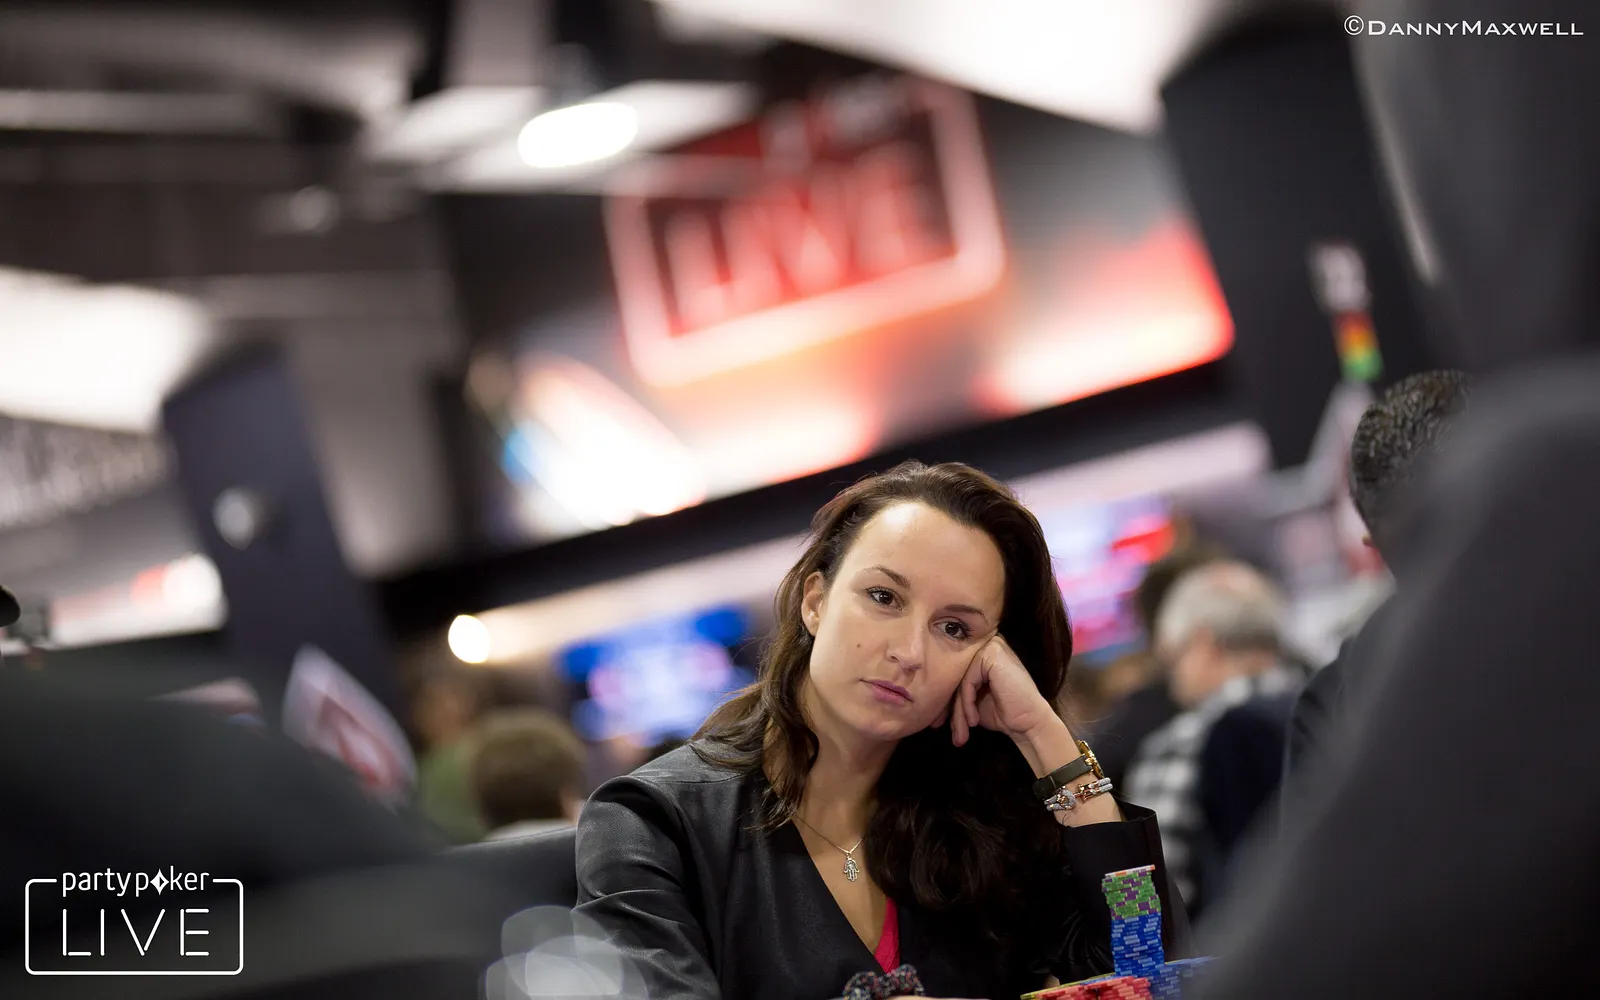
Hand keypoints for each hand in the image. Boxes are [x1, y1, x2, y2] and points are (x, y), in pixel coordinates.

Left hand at [932, 633, 1056, 746]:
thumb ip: (954, 692)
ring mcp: (990, 646)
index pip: (953, 675)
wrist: (1029, 723)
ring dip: (959, 711)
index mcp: (980, 654)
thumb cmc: (1003, 713)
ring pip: (959, 680)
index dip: (946, 702)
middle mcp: (985, 645)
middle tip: (947, 731)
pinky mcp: (992, 653)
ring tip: (962, 733)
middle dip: (950, 709)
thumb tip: (924, 698)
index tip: (939, 724)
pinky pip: (967, 681)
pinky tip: (974, 720)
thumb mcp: (972, 701)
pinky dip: (967, 703)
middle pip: (955, 677)